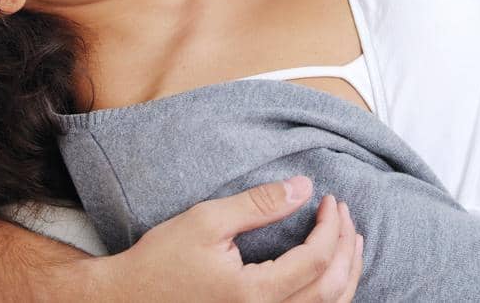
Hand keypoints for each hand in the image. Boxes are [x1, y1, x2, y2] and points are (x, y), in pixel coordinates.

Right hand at [86, 178, 362, 302]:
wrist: (128, 301)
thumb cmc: (161, 261)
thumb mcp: (207, 221)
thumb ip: (259, 204)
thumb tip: (304, 187)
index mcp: (253, 295)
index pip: (316, 260)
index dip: (331, 226)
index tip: (330, 199)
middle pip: (331, 289)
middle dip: (346, 247)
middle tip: (344, 213)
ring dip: (346, 273)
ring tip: (351, 240)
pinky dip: (330, 294)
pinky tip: (331, 272)